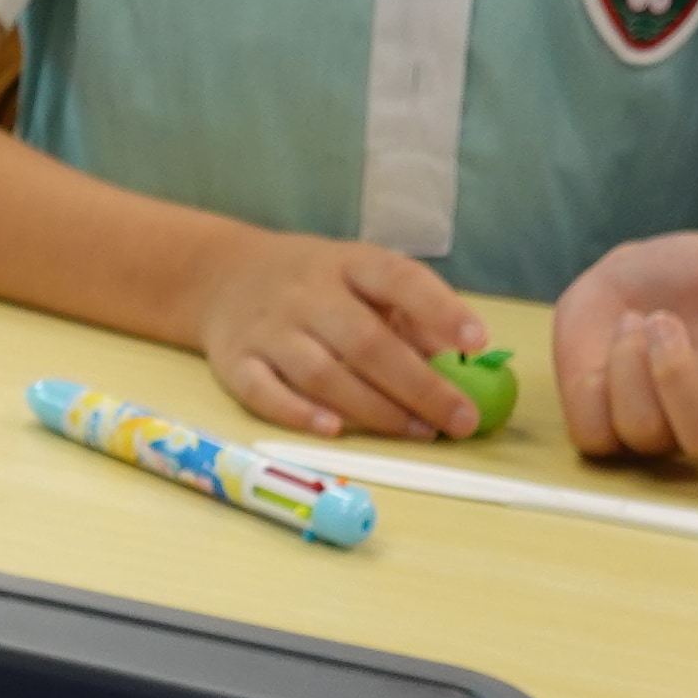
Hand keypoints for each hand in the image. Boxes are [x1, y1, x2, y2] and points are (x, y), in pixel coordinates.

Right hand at [189, 229, 487, 437]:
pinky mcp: (235, 362)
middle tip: (460, 420)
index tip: (477, 343)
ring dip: (375, 410)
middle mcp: (306, 293)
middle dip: (420, 386)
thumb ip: (408, 317)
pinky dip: (299, 414)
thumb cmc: (312, 284)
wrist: (221, 275)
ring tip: (419, 433)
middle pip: (366, 343)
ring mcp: (267, 328)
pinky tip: (335, 431)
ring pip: (322, 374)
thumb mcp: (360, 279)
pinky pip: (264, 392)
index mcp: (348, 264)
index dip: (440, 310)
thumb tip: (462, 362)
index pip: (398, 279)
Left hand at [549, 231, 697, 462]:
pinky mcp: (604, 425)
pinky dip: (596, 385)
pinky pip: (595, 434)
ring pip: (644, 433)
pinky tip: (612, 340)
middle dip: (679, 380)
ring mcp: (661, 428)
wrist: (640, 269)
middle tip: (664, 321)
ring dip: (631, 369)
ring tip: (635, 320)